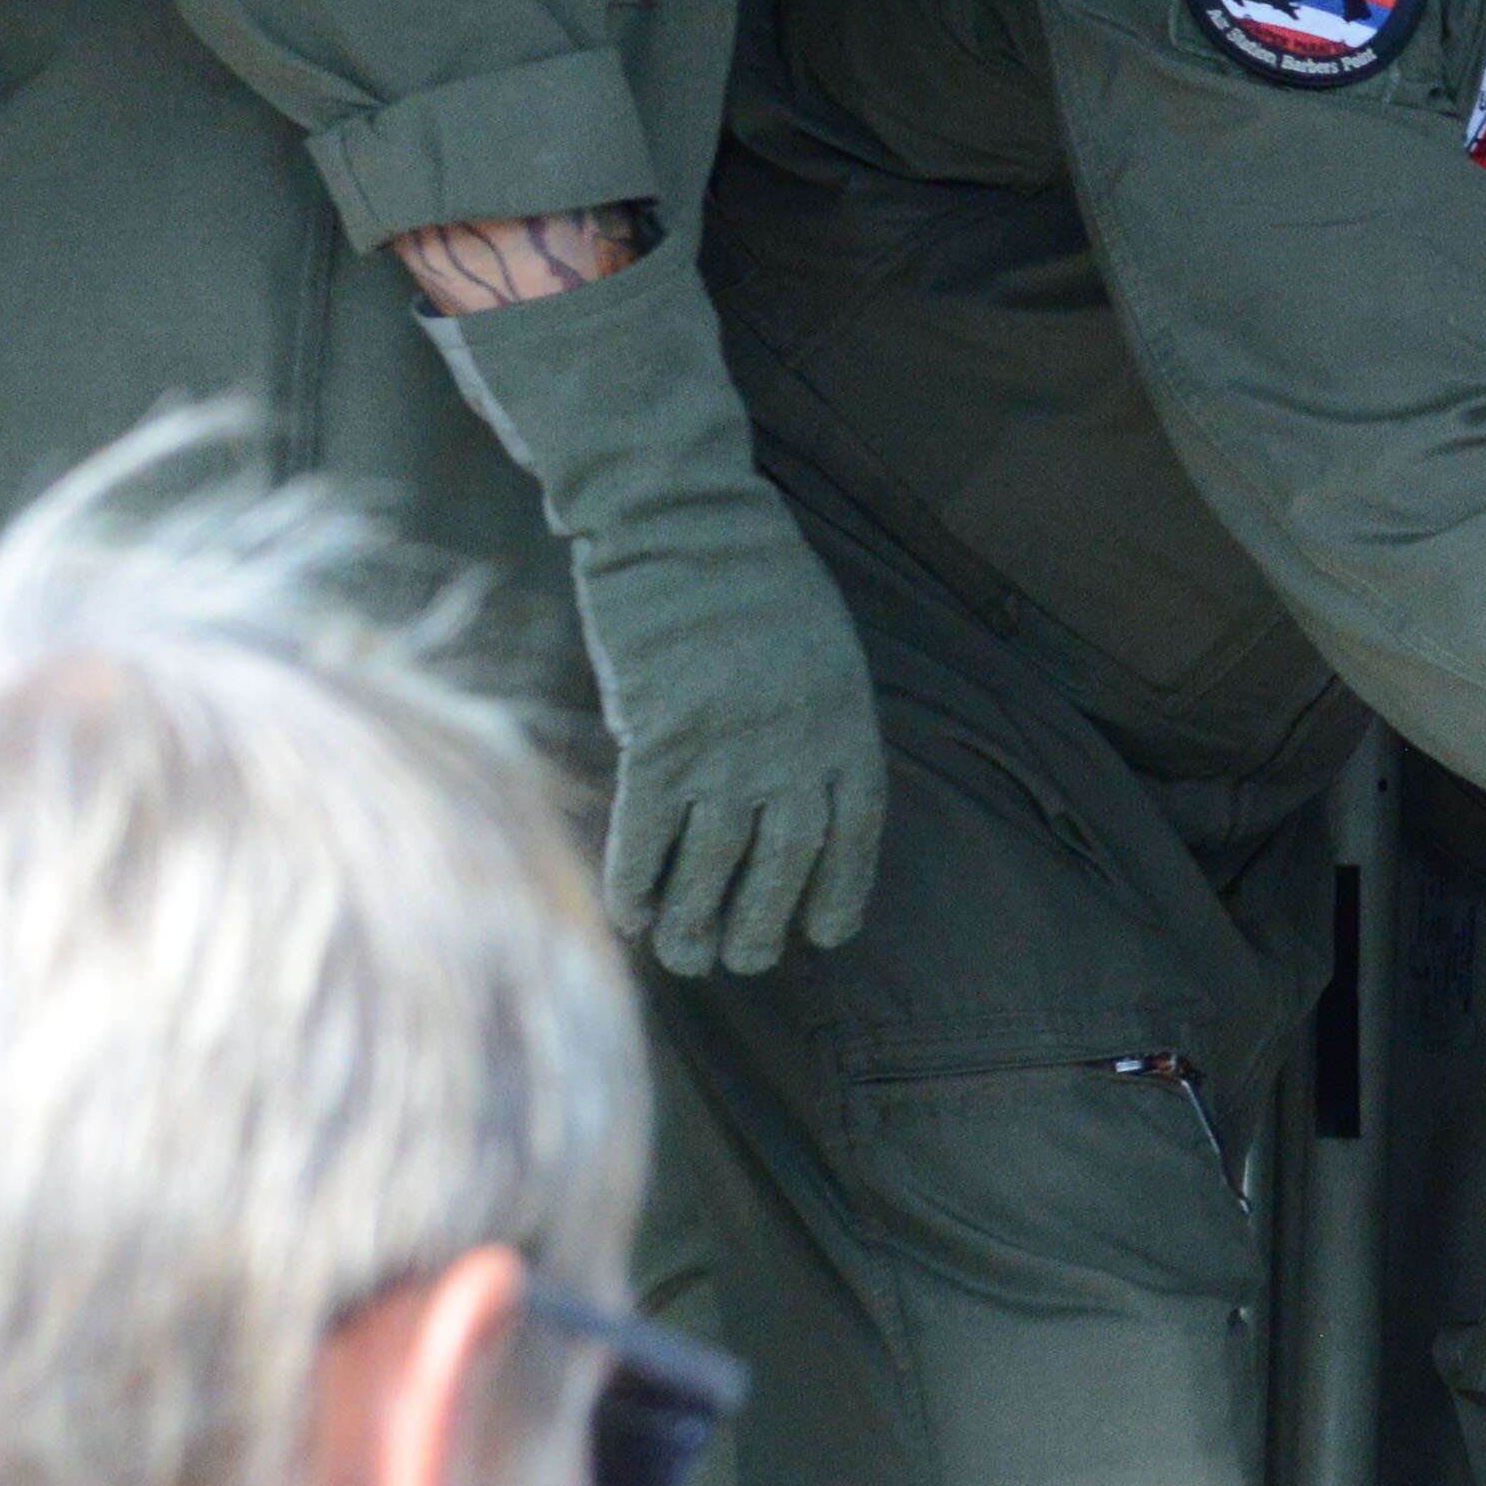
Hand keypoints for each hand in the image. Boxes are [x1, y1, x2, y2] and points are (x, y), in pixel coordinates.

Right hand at [413, 240, 889, 978]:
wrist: (683, 524)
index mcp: (847, 727)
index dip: (838, 889)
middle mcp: (795, 752)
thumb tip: (791, 800)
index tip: (826, 934)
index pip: (853, 834)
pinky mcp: (660, 741)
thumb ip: (815, 727)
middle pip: (784, 862)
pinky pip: (648, 832)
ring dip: (696, 920)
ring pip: (713, 863)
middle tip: (743, 961)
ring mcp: (729, 751)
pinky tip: (631, 916)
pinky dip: (638, 879)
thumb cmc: (753, 583)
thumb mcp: (820, 654)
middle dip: (762, 922)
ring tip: (687, 960)